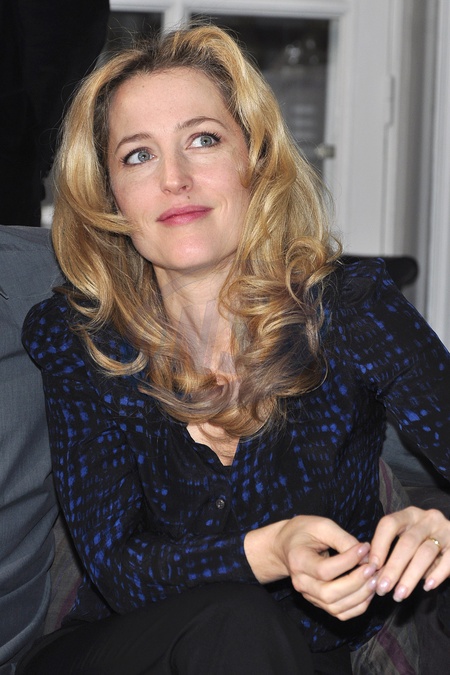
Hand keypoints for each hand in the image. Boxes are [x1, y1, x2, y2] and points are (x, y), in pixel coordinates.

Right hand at [244, 515, 376, 619]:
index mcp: (298, 561)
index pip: (324, 570)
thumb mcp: (322, 526)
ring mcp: (309, 596)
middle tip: (373, 568)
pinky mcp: (318, 603)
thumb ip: (343, 539)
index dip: (348, 561)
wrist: (287, 545)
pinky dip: (358, 606)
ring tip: (375, 578)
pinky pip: (340, 613)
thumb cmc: (304, 531)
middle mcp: (301, 583)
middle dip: (356, 583)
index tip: (365, 548)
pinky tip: (368, 591)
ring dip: (361, 596)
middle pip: (329, 594)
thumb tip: (366, 555)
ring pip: (336, 607)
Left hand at [369, 506, 449, 600]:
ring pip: (426, 553)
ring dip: (411, 576)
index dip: (379, 544)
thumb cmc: (422, 543)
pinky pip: (448, 560)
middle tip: (382, 588)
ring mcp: (445, 530)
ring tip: (400, 594)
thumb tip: (372, 572)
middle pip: (407, 542)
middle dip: (393, 567)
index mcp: (409, 514)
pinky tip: (427, 587)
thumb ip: (391, 551)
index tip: (372, 567)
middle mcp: (427, 518)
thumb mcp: (406, 539)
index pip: (389, 523)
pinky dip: (437, 574)